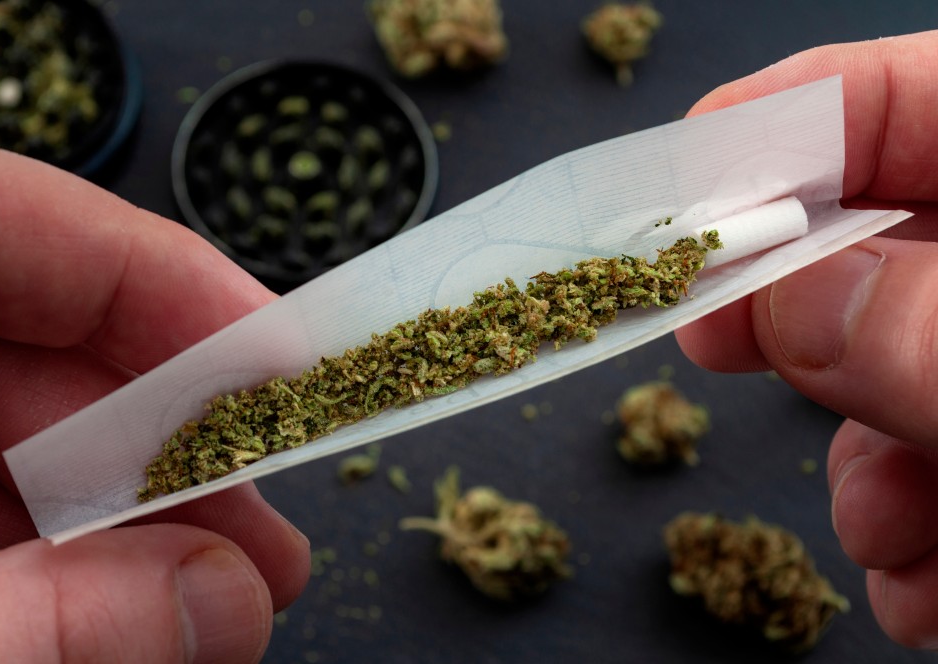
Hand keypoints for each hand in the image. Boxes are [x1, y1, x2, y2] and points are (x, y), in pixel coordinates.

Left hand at [0, 127, 309, 661]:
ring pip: (7, 431)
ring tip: (204, 600)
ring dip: (117, 522)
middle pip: (38, 346)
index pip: (24, 222)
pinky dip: (39, 552)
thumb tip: (222, 604)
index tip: (289, 369)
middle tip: (260, 542)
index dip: (180, 291)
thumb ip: (46, 619)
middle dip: (168, 454)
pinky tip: (108, 608)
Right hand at [676, 30, 937, 649]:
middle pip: (883, 236)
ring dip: (866, 467)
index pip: (904, 96)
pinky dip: (918, 527)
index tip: (669, 201)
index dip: (775, 132)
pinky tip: (935, 581)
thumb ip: (931, 335)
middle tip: (716, 349)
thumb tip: (784, 296)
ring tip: (894, 542)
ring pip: (900, 368)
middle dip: (800, 322)